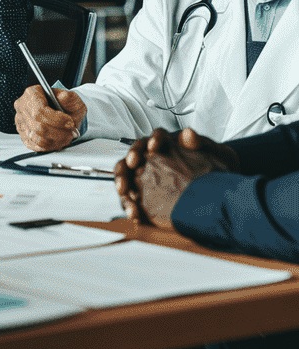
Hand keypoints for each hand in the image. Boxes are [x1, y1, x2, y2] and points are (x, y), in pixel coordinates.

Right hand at [14, 86, 85, 151]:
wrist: (63, 112)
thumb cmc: (65, 105)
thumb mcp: (72, 98)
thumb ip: (70, 98)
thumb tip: (64, 97)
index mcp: (31, 94)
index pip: (39, 111)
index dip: (56, 120)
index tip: (70, 123)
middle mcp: (23, 107)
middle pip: (38, 126)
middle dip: (58, 132)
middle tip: (71, 132)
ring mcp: (21, 123)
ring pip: (37, 138)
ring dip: (56, 140)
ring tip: (67, 136)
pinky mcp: (24, 136)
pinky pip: (36, 146)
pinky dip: (51, 146)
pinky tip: (59, 140)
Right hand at [115, 127, 238, 226]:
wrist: (225, 196)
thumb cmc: (220, 171)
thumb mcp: (217, 155)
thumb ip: (202, 144)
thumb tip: (188, 134)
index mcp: (169, 145)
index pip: (155, 138)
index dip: (152, 141)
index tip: (153, 147)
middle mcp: (154, 159)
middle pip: (133, 157)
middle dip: (128, 162)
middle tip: (131, 166)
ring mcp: (148, 179)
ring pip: (127, 179)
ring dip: (123, 184)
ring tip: (126, 193)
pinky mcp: (147, 198)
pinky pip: (133, 201)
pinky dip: (131, 207)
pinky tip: (135, 215)